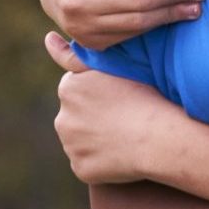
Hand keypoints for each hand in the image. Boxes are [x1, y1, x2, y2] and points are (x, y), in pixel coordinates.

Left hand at [45, 32, 181, 184]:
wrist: (161, 136)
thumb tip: (48, 39)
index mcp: (68, 89)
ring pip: (82, 142)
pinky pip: (90, 165)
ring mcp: (70, 146)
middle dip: (94, 119)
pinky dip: (103, 163)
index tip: (122, 100)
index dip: (101, 95)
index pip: (79, 91)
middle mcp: (62, 118)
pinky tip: (124, 156)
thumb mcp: (113, 64)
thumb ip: (78, 54)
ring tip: (128, 138)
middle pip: (77, 117)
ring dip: (98, 141)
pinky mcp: (81, 169)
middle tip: (126, 119)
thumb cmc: (146, 95)